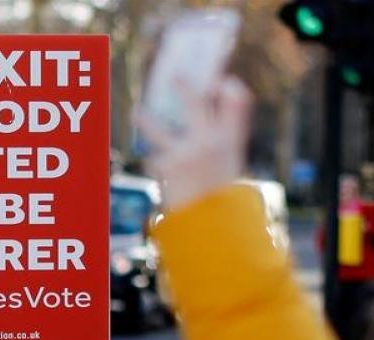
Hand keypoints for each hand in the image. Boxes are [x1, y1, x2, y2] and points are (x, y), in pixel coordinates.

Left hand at [134, 76, 252, 210]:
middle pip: (195, 105)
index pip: (237, 104)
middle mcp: (210, 141)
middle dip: (184, 89)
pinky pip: (158, 163)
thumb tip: (200, 136)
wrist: (213, 228)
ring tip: (135, 113)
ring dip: (146, 122)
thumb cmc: (223, 204)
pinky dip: (162, 174)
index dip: (232, 91)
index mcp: (231, 143)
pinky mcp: (167, 163)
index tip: (225, 83)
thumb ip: (216, 152)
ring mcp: (186, 150)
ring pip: (160, 132)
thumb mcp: (228, 174)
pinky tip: (170, 187)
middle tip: (176, 76)